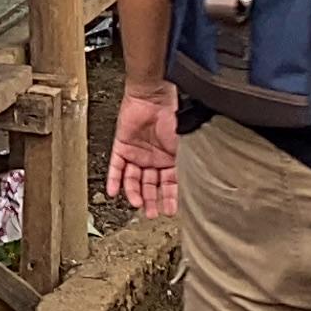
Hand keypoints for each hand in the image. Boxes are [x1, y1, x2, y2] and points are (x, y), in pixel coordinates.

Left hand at [103, 84, 180, 217]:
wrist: (155, 97)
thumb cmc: (174, 117)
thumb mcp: (185, 146)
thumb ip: (186, 164)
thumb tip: (196, 184)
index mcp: (171, 159)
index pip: (169, 184)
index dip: (170, 198)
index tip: (171, 211)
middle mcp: (153, 159)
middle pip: (150, 185)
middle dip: (151, 200)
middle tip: (152, 213)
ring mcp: (137, 153)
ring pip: (133, 179)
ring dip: (134, 193)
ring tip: (137, 205)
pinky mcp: (122, 146)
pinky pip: (116, 166)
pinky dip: (114, 180)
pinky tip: (114, 192)